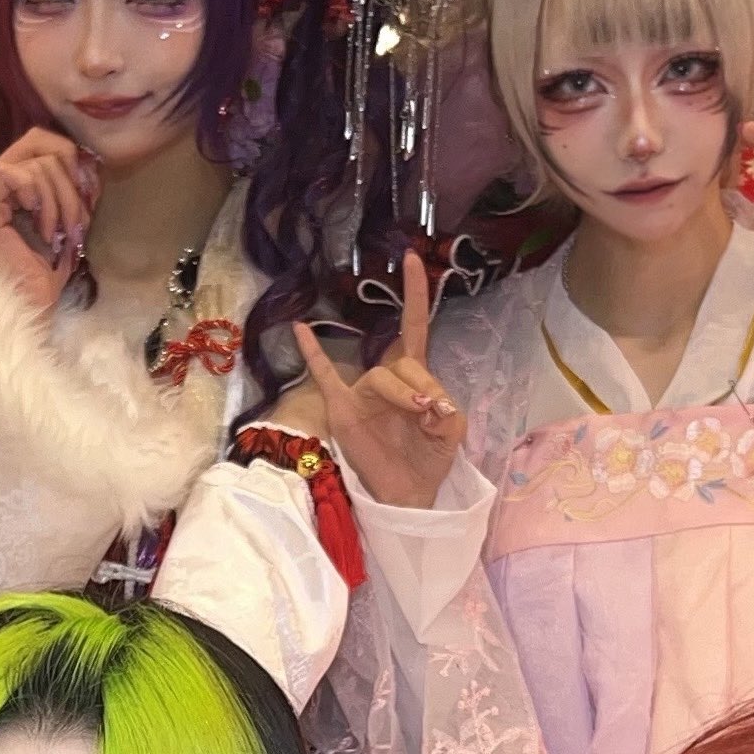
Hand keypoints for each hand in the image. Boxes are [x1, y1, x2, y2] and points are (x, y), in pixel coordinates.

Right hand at [0, 127, 96, 316]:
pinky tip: (40, 227)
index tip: (86, 194)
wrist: (23, 306)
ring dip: (61, 203)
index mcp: (9, 182)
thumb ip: (74, 190)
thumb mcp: (66, 221)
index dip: (70, 157)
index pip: (40, 140)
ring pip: (38, 164)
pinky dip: (38, 198)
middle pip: (39, 140)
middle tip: (73, 219)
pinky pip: (15, 174)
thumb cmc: (39, 274)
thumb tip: (92, 166)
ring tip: (56, 235)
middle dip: (69, 179)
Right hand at [285, 251, 464, 511]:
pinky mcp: (343, 409)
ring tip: (418, 416)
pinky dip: (313, 353)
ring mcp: (363, 392)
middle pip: (402, 362)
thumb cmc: (428, 460)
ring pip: (379, 377)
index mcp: (416, 378)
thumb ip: (449, 413)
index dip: (416, 294)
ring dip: (402, 394)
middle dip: (421, 385)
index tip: (412, 259)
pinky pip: (324, 376)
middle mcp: (388, 379)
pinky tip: (301, 329)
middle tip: (432, 414)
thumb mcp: (453, 434)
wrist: (407, 494)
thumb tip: (432, 404)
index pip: (415, 326)